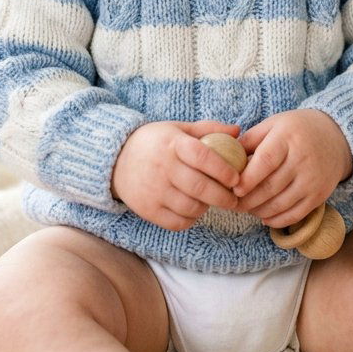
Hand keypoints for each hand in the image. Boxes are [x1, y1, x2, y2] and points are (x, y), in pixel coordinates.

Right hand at [111, 120, 242, 230]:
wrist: (115, 160)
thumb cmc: (154, 143)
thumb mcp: (177, 129)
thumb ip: (208, 129)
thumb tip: (237, 130)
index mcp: (172, 144)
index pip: (202, 157)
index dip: (223, 169)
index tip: (236, 178)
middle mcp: (162, 167)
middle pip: (200, 187)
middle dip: (223, 196)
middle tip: (234, 198)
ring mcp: (154, 190)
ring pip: (191, 207)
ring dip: (206, 207)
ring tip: (211, 202)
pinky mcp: (147, 210)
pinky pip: (177, 222)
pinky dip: (190, 219)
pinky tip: (193, 210)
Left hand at [232, 109, 352, 228]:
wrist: (335, 137)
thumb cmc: (296, 130)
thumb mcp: (273, 124)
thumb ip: (250, 140)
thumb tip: (225, 158)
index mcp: (287, 138)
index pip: (266, 161)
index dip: (248, 178)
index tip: (234, 188)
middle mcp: (302, 159)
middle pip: (271, 187)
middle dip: (248, 199)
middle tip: (232, 203)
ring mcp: (312, 180)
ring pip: (281, 204)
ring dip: (259, 211)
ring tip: (245, 209)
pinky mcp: (319, 195)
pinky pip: (295, 214)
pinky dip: (277, 220)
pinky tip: (264, 217)